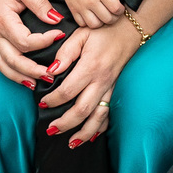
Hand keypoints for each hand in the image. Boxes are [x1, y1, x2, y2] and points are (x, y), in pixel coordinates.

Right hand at [0, 0, 64, 84]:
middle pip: (14, 60)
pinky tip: (25, 79)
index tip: (59, 34)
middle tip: (52, 74)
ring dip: (21, 77)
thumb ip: (40, 4)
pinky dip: (11, 73)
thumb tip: (56, 20)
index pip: (25, 41)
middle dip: (33, 70)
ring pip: (4, 66)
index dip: (44, 42)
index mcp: (4, 21)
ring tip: (39, 83)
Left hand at [40, 17, 141, 137]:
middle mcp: (101, 80)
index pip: (68, 91)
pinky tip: (92, 136)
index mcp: (90, 66)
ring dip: (84, 132)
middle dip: (65, 123)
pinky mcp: (116, 89)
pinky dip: (101, 127)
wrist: (130, 30)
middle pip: (82, 110)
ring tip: (71, 143)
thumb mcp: (81, 34)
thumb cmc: (103, 31)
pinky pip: (110, 112)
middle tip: (50, 130)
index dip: (53, 100)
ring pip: (98, 116)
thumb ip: (65, 52)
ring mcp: (111, 87)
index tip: (42, 103)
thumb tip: (51, 72)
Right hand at [58, 0, 126, 27]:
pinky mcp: (73, 10)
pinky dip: (87, 23)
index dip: (120, 10)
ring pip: (94, 24)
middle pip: (107, 19)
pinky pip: (82, 24)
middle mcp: (91, 1)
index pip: (115, 8)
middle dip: (113, 18)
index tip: (120, 8)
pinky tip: (92, 17)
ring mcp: (81, 7)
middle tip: (113, 14)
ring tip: (103, 17)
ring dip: (101, 22)